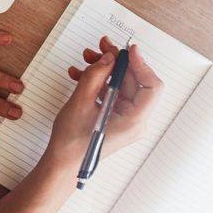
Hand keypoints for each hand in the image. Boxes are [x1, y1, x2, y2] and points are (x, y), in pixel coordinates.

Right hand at [47, 36, 162, 167]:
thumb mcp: (81, 102)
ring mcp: (124, 118)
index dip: (141, 64)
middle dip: (116, 63)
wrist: (60, 165)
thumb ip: (96, 75)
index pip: (151, 87)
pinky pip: (111, 92)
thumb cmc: (72, 145)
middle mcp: (134, 120)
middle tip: (102, 47)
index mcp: (134, 121)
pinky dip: (97, 81)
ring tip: (86, 58)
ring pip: (120, 84)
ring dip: (103, 70)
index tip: (128, 50)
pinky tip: (79, 74)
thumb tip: (109, 57)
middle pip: (134, 82)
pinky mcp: (113, 116)